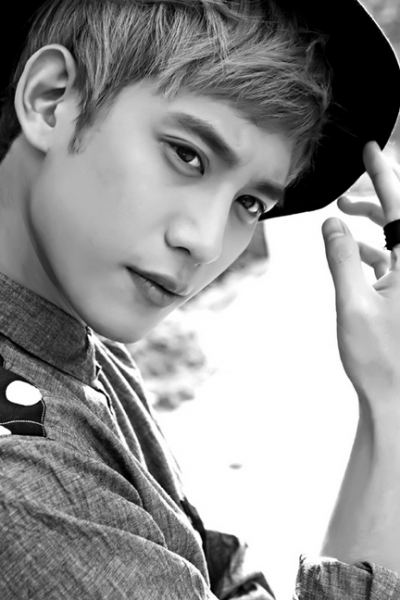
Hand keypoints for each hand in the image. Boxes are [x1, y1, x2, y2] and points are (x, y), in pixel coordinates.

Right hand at [322, 141, 399, 414]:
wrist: (398, 401)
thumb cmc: (378, 358)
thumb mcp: (353, 303)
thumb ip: (342, 258)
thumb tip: (333, 223)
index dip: (383, 174)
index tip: (370, 148)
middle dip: (374, 201)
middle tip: (345, 192)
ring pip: (397, 240)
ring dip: (371, 228)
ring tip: (342, 220)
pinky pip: (394, 262)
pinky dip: (373, 253)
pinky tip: (352, 256)